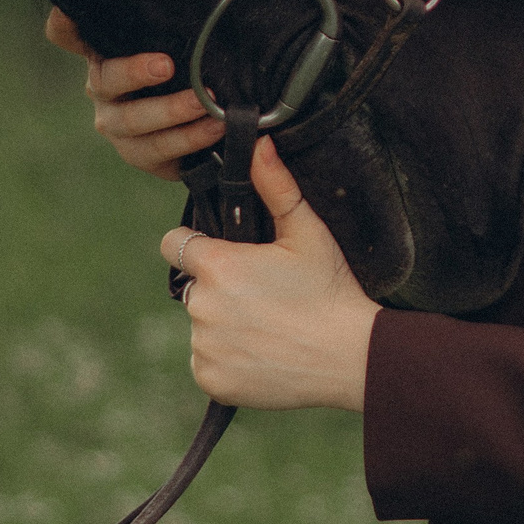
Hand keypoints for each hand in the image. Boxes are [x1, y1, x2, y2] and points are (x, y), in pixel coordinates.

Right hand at [45, 6, 223, 180]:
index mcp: (106, 53)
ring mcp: (120, 126)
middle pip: (103, 80)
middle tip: (166, 65)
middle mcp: (104, 89)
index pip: (69, 34)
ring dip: (172, 112)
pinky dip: (189, 140)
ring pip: (132, 123)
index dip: (66, 25)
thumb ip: (175, 17)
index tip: (70, 14)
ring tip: (208, 103)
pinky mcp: (143, 156)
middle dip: (134, 73)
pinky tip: (215, 127)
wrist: (217, 120)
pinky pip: (158, 152)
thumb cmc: (195, 65)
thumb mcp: (188, 37)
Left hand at [162, 138, 379, 411]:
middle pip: (193, 287)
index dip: (195, 245)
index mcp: (219, 265)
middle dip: (217, 287)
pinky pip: (206, 361)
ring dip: (222, 324)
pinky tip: (262, 352)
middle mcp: (202, 306)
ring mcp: (204, 346)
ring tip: (268, 325)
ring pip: (201, 326)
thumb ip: (276, 186)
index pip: (175, 245)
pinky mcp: (210, 378)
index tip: (222, 253)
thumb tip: (259, 144)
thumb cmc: (331, 289)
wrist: (349, 357)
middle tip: (263, 295)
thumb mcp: (307, 232)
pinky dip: (226, 359)